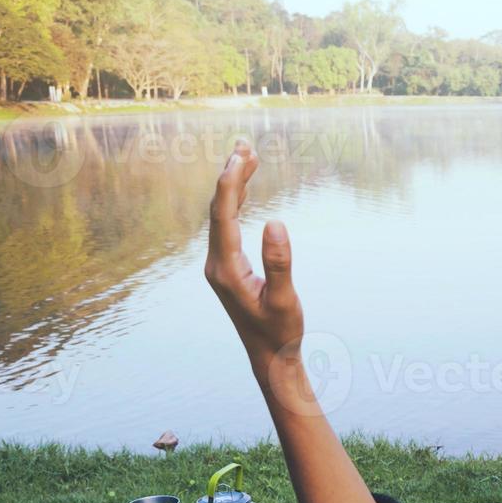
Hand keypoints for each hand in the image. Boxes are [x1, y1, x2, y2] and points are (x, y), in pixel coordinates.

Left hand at [205, 141, 303, 387]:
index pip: (223, 216)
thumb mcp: (285, 300)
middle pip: (218, 209)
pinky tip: (245, 190)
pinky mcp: (228, 267)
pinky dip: (236, 203)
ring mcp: (220, 265)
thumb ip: (280, 263)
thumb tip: (276, 223)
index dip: (231, 183)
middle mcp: (216, 264)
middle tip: (244, 144)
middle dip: (230, 175)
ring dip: (233, 186)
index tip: (242, 156)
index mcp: (226, 269)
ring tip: (247, 156)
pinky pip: (228, 226)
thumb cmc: (280, 332)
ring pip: (221, 216)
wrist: (270, 358)